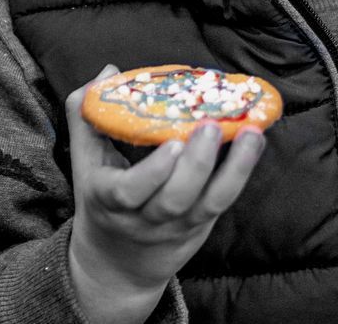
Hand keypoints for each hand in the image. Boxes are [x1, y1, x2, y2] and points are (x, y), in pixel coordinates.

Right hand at [65, 65, 265, 322]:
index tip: (172, 142)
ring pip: (208, 203)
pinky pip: (223, 200)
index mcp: (109, 199)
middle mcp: (145, 218)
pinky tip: (253, 141)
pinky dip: (240, 171)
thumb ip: (87, 113)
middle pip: (174, 199)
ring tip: (250, 132)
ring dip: (234, 168)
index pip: (128, 193)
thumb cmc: (101, 199)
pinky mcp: (202, 224)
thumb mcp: (84, 161)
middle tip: (212, 125)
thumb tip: (108, 71)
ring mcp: (177, 224)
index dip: (153, 172)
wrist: (116, 267)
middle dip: (197, 164)